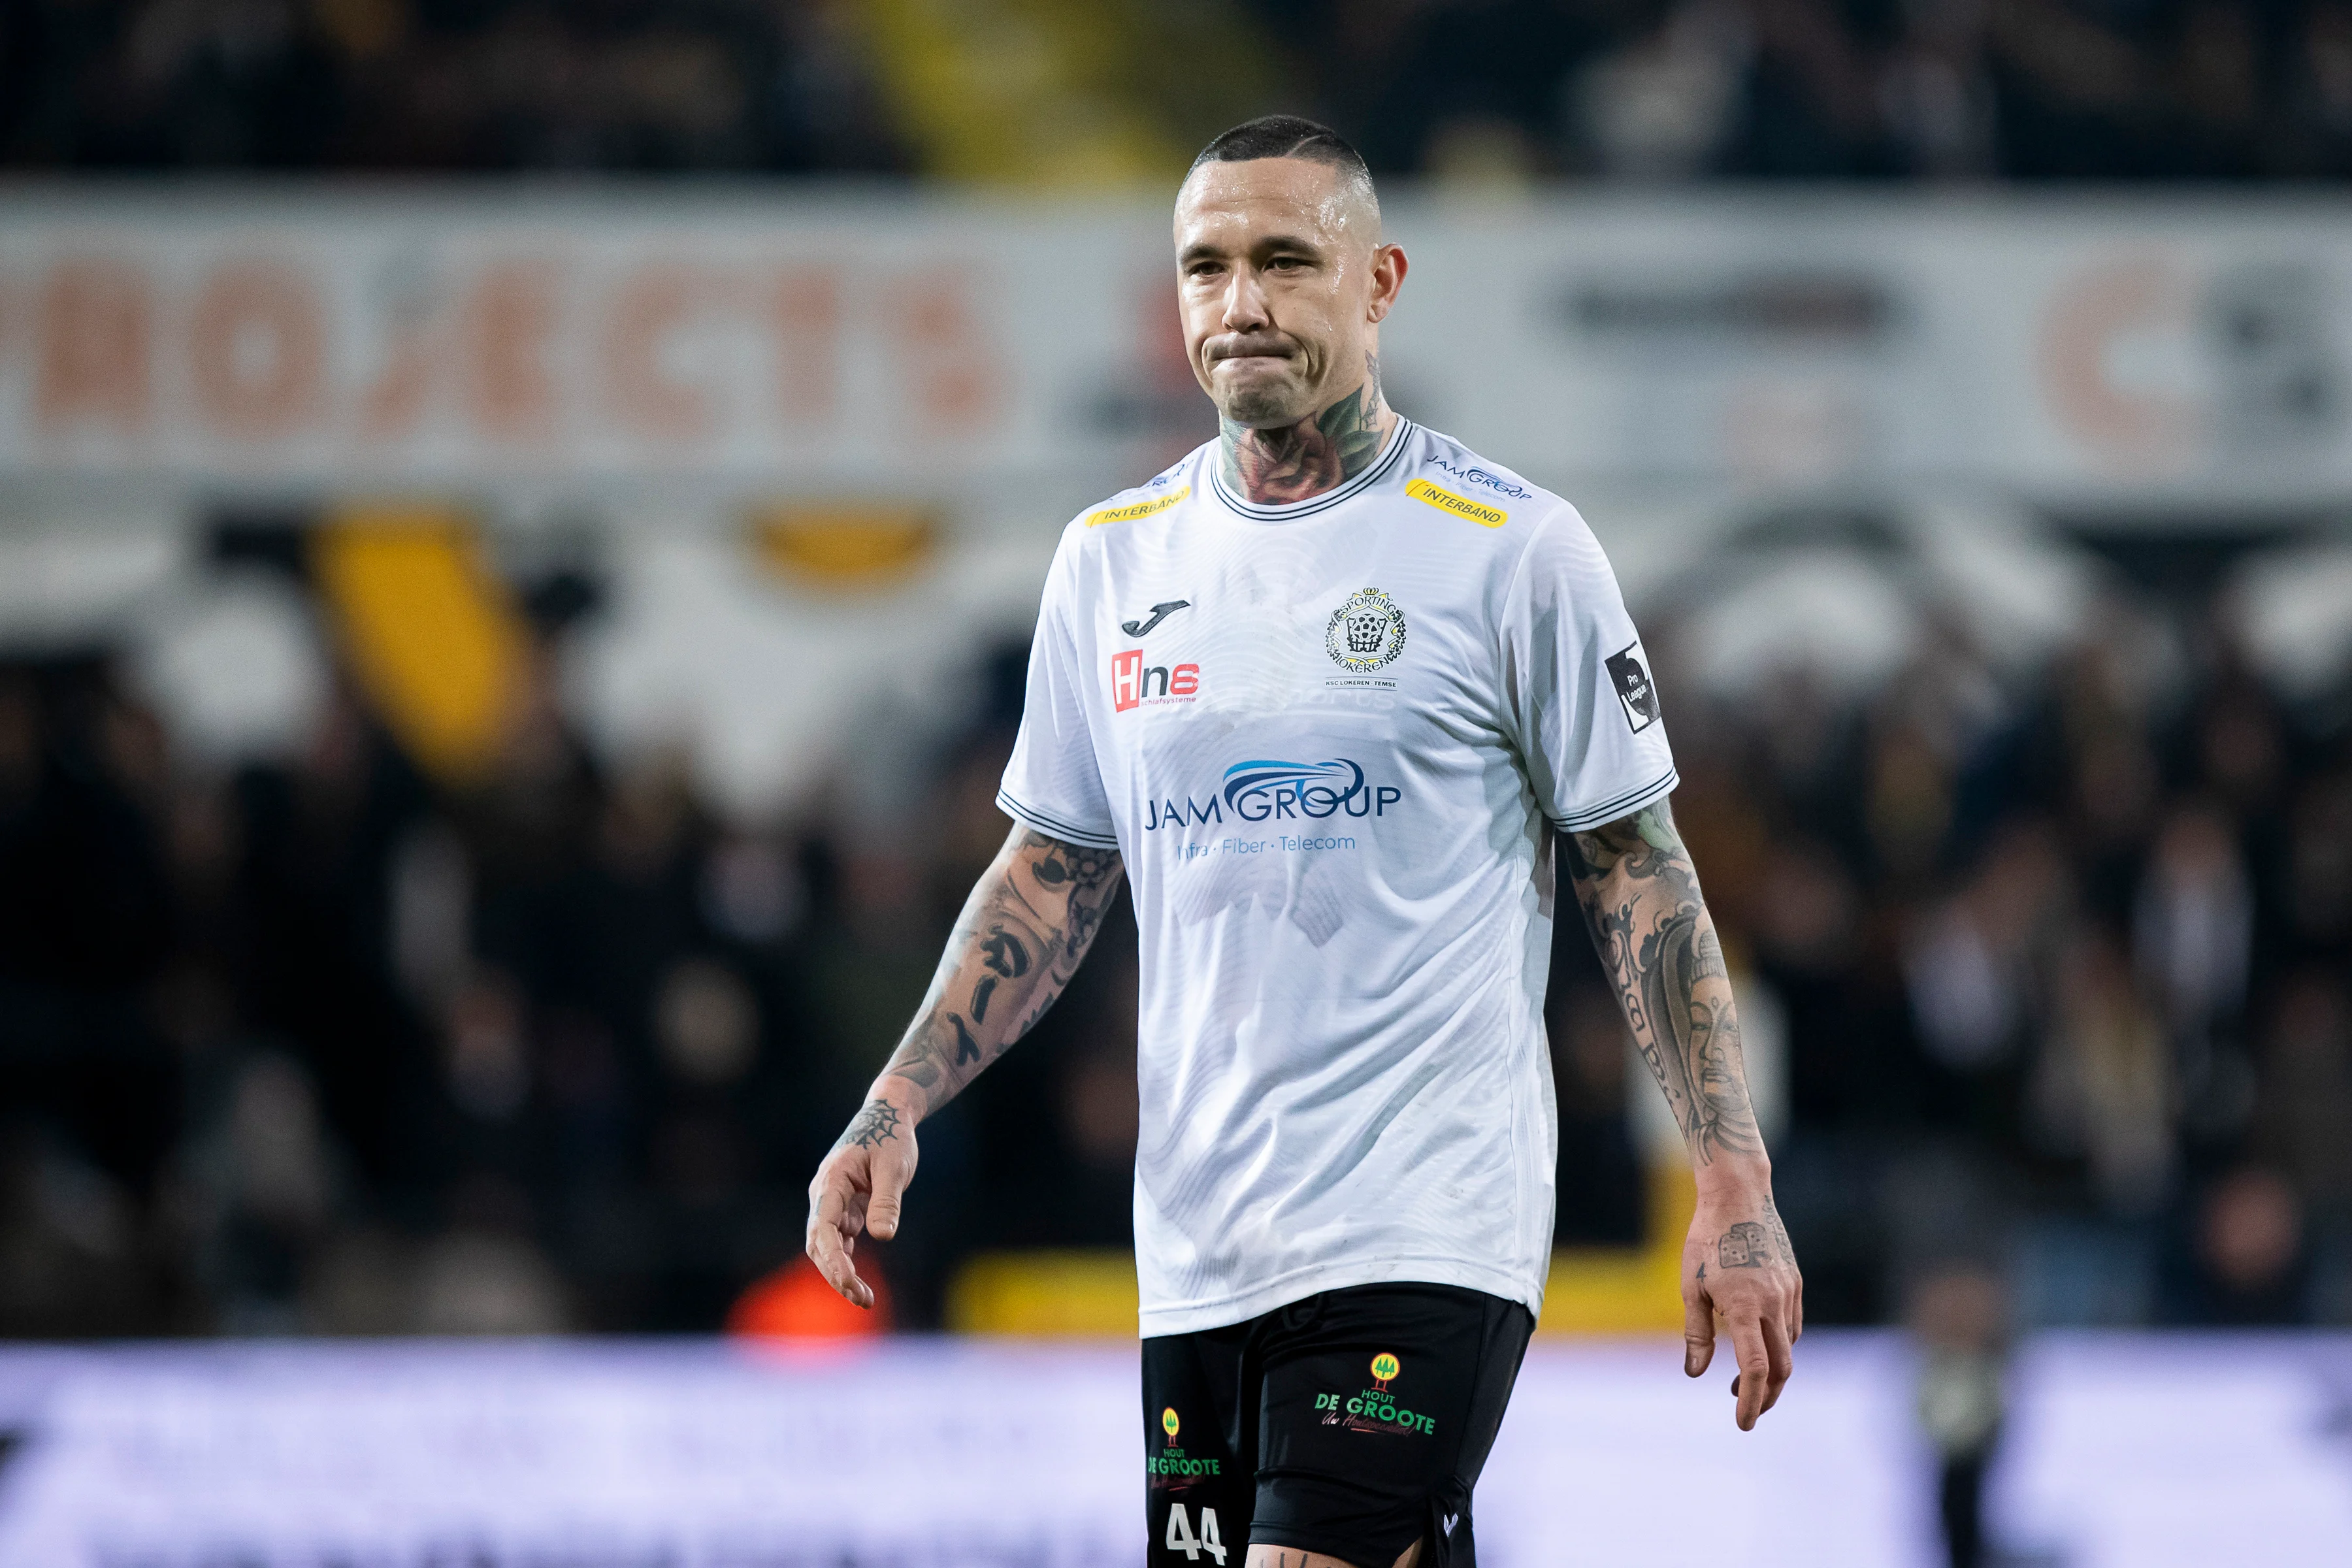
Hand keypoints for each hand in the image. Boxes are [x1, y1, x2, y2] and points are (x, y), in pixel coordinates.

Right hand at [805, 1095, 918, 1308]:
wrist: (889, 1114)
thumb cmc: (891, 1136)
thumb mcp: (894, 1167)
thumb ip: (886, 1201)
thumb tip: (882, 1236)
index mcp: (832, 1183)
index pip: (824, 1228)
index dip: (834, 1259)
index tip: (850, 1282)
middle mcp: (825, 1195)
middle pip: (820, 1243)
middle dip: (836, 1274)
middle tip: (862, 1299)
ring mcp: (833, 1202)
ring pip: (827, 1246)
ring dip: (840, 1272)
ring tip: (864, 1299)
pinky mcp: (845, 1207)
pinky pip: (840, 1240)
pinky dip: (846, 1261)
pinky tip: (859, 1282)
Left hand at [1682, 1186, 1802, 1429]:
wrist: (1738, 1197)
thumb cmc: (1706, 1240)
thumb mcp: (1691, 1288)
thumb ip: (1696, 1333)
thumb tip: (1695, 1373)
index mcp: (1746, 1308)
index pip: (1755, 1369)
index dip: (1751, 1401)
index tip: (1743, 1423)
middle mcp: (1774, 1304)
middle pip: (1781, 1368)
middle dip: (1767, 1396)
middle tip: (1747, 1409)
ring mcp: (1788, 1293)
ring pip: (1788, 1347)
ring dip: (1772, 1371)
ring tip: (1742, 1378)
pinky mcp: (1794, 1282)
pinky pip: (1791, 1325)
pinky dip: (1778, 1344)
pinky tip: (1759, 1343)